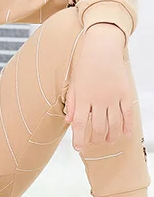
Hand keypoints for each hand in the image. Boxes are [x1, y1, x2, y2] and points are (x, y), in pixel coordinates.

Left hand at [65, 23, 133, 151]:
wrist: (101, 49)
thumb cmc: (84, 65)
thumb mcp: (73, 84)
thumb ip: (71, 104)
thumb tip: (69, 121)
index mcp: (82, 97)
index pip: (81, 124)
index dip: (79, 139)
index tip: (78, 148)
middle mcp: (98, 100)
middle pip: (99, 127)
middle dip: (96, 139)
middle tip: (94, 143)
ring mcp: (113, 97)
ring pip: (114, 124)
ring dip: (111, 136)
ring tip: (108, 141)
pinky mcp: (126, 93)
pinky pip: (128, 114)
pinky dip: (127, 126)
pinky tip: (124, 134)